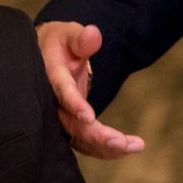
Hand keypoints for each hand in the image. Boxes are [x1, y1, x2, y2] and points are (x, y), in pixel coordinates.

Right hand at [36, 21, 144, 159]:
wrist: (47, 57)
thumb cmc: (60, 44)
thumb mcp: (68, 34)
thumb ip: (81, 38)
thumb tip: (93, 35)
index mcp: (51, 75)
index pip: (62, 91)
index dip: (74, 104)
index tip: (89, 117)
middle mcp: (52, 102)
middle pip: (71, 124)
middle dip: (96, 136)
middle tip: (123, 143)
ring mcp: (60, 116)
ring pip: (79, 138)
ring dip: (105, 147)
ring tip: (135, 146)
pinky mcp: (70, 125)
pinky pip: (85, 141)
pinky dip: (105, 148)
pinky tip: (129, 147)